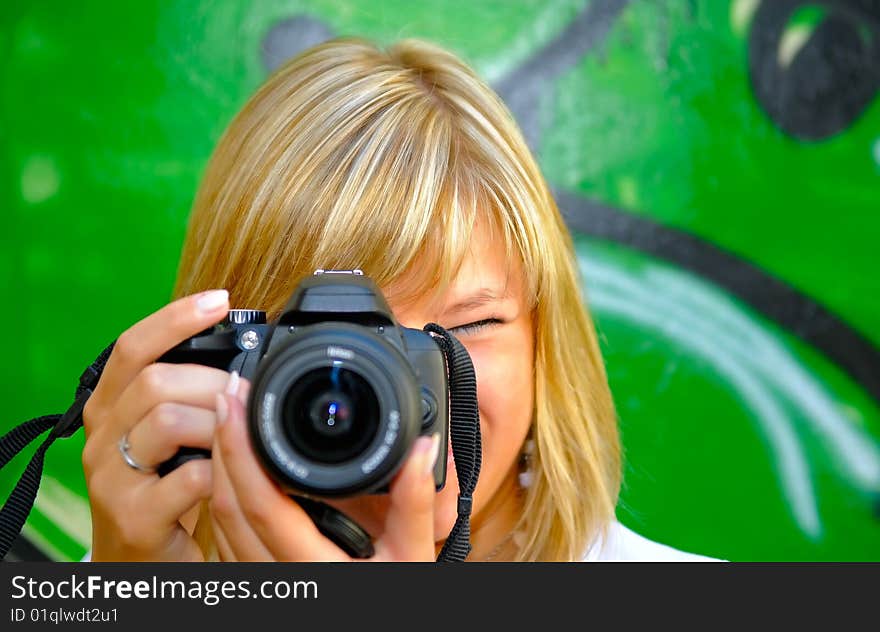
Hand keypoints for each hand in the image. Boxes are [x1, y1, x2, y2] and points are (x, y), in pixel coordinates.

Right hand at [82, 290, 230, 560]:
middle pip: (155, 382)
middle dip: (213, 382)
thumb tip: (242, 361)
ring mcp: (113, 480)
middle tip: (245, 395)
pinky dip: (221, 470)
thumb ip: (186, 398)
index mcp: (109, 408)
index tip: (220, 300)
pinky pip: (188, 478)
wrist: (139, 562)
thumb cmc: (162, 490)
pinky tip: (232, 473)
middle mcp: (100, 438)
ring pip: (167, 422)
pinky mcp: (134, 519)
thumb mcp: (166, 437)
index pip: (131, 348)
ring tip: (239, 436)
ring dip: (219, 425)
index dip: (174, 319)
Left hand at [209, 375, 441, 560]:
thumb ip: (415, 506)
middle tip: (230, 393)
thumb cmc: (390, 607)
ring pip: (221, 520)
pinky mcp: (260, 580)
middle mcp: (274, 577)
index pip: (259, 503)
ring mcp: (262, 581)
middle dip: (221, 443)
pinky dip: (227, 492)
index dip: (240, 447)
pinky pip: (229, 535)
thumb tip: (421, 448)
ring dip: (219, 466)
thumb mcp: (412, 560)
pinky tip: (238, 466)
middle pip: (226, 505)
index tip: (237, 401)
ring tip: (230, 419)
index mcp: (310, 568)